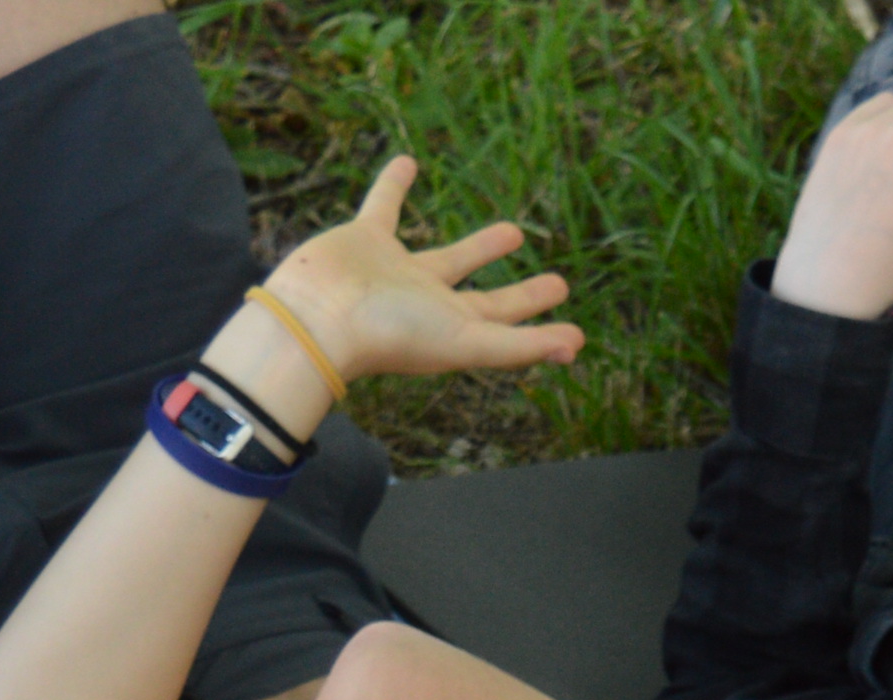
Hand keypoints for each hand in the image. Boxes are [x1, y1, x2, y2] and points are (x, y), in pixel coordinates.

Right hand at [266, 157, 584, 387]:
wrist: (316, 318)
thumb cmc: (392, 335)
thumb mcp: (466, 341)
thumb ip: (519, 345)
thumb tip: (577, 346)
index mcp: (454, 328)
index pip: (508, 325)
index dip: (541, 325)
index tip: (574, 326)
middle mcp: (430, 303)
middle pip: (486, 296)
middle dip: (519, 293)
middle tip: (556, 281)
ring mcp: (398, 272)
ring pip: (447, 254)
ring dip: (479, 246)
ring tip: (513, 231)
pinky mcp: (366, 239)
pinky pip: (384, 205)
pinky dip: (393, 184)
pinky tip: (407, 161)